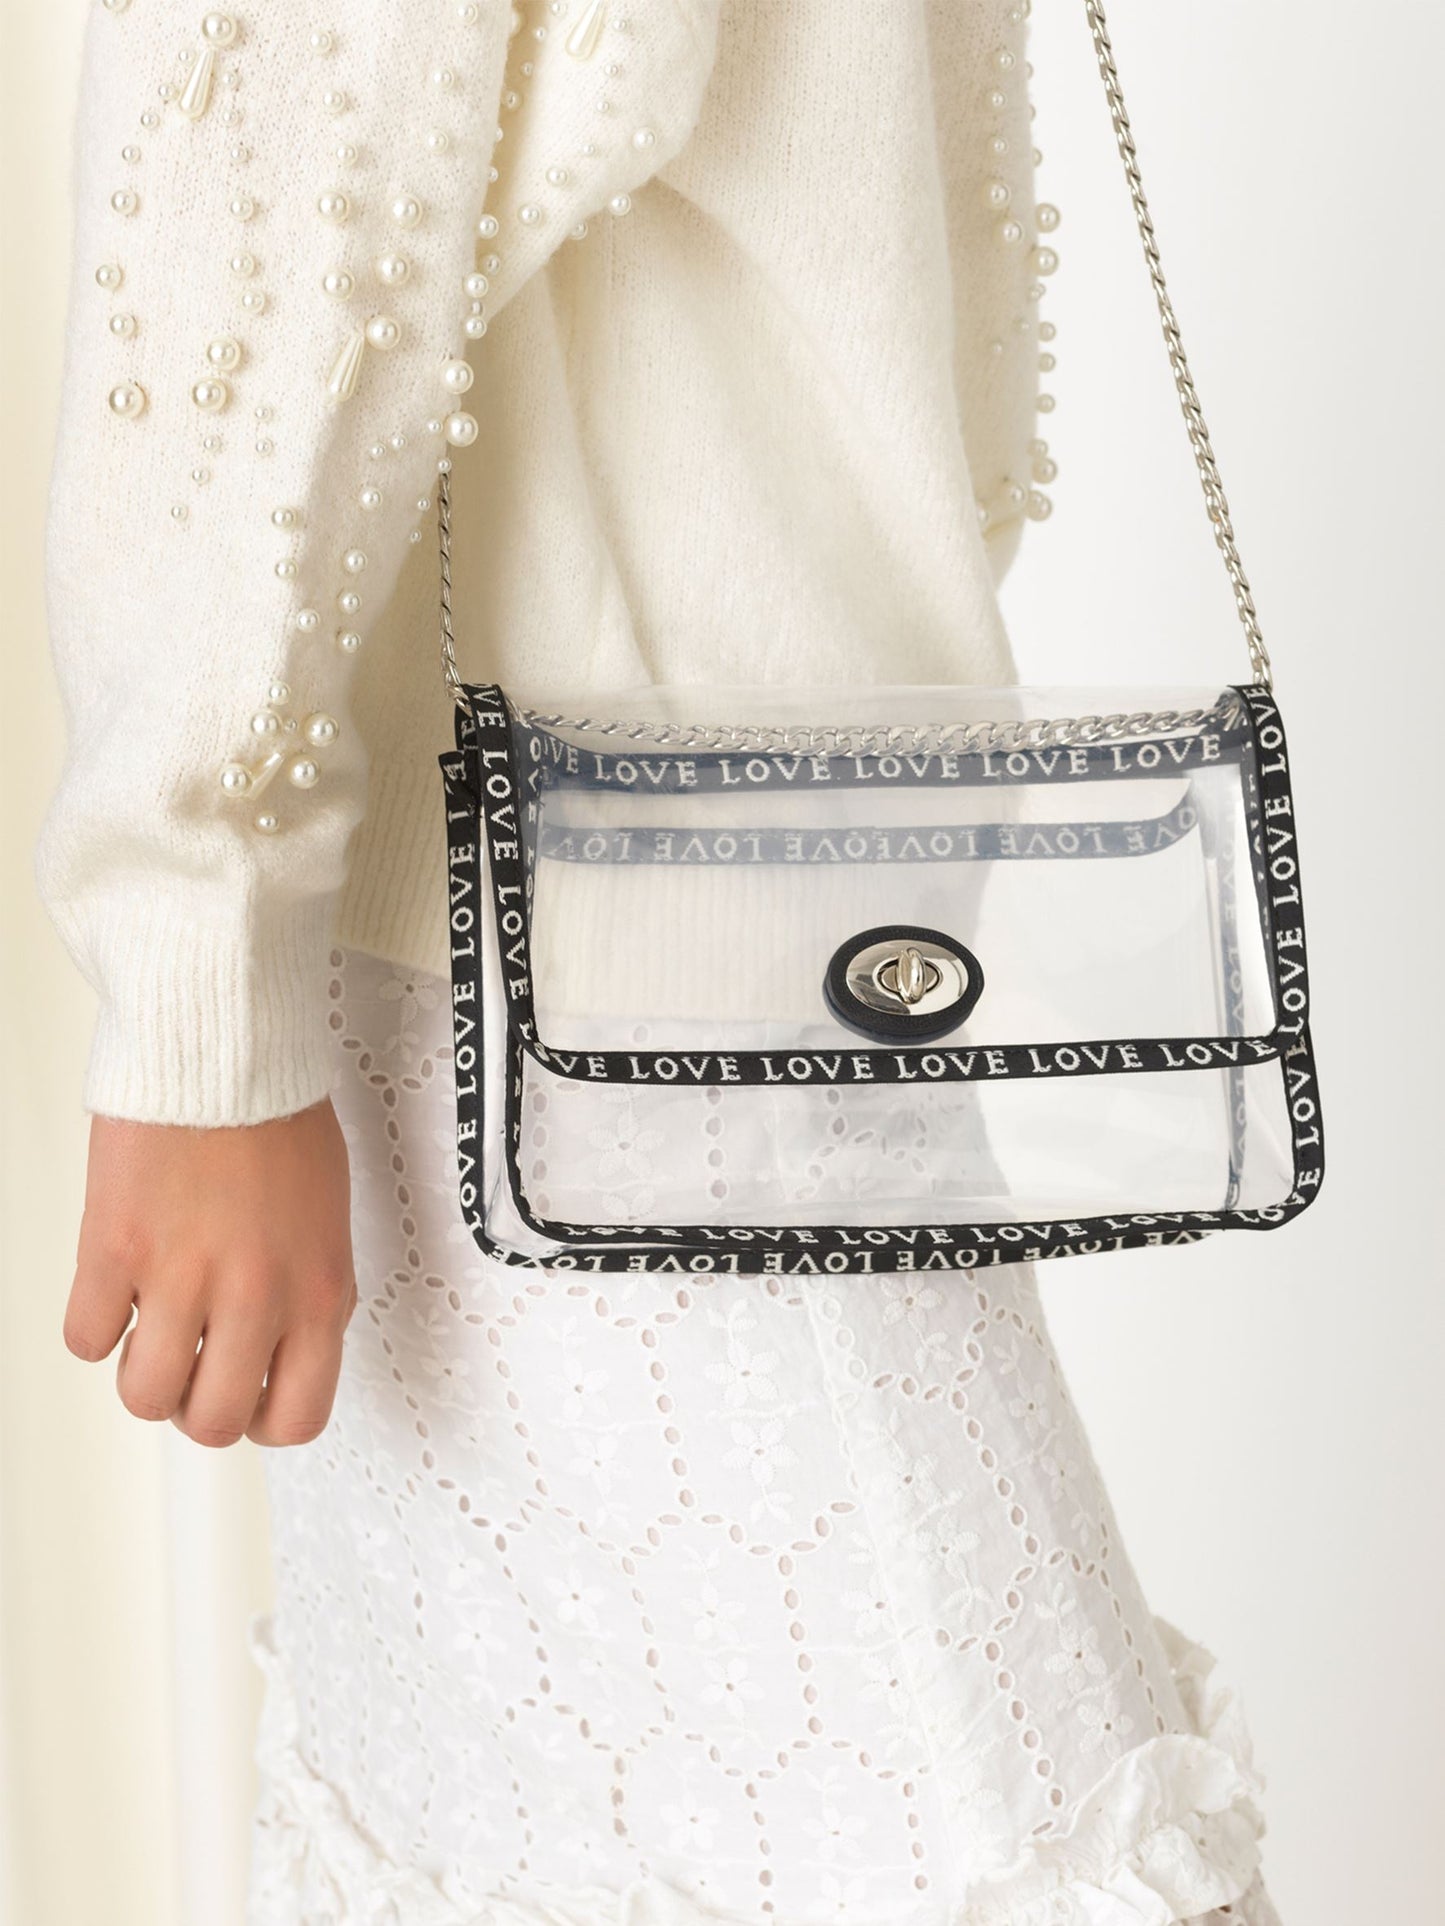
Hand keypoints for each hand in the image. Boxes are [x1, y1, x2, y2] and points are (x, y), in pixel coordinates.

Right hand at [65, 1098, 356, 1448]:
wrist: (222, 1049)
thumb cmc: (278, 1117)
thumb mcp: (328, 1218)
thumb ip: (307, 1289)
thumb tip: (283, 1346)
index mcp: (320, 1291)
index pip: (298, 1416)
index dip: (265, 1420)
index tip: (248, 1398)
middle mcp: (256, 1296)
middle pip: (213, 1420)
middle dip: (196, 1405)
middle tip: (190, 1366)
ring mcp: (183, 1277)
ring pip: (145, 1395)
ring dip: (142, 1372)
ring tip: (151, 1328)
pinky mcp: (116, 1251)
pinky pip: (87, 1338)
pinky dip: (95, 1325)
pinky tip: (115, 1289)